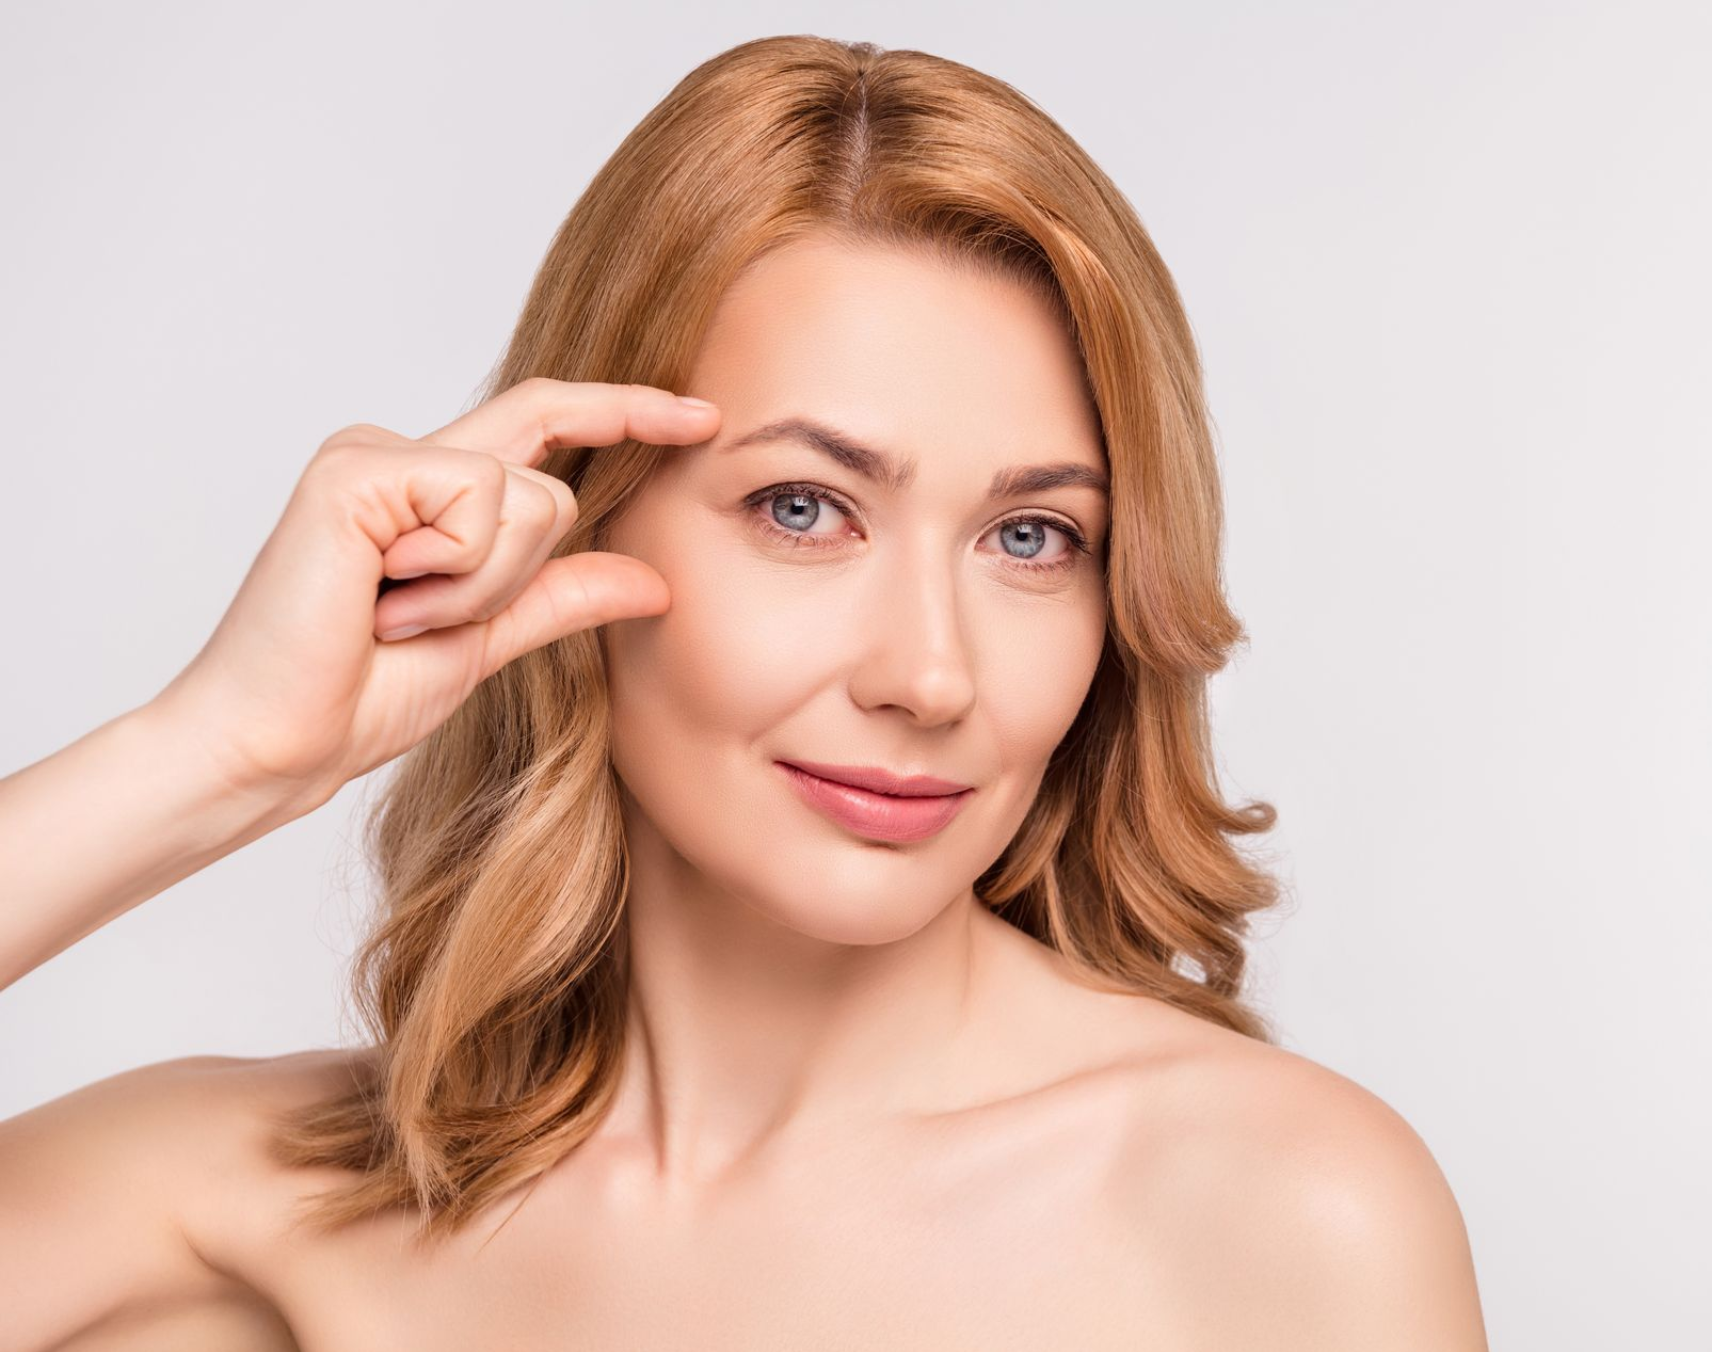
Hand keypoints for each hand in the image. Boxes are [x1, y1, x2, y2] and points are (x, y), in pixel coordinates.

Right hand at [149, 377, 717, 809]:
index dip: (624, 410)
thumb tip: (652, 579)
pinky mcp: (357, 468)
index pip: (546, 424)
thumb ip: (562, 598)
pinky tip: (381, 599)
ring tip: (397, 615)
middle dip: (516, 576)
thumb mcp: (489, 639)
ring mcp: (376, 456)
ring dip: (482, 586)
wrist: (282, 744)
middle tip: (423, 624)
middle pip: (547, 480)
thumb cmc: (360, 697)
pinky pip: (479, 505)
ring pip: (527, 499)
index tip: (702, 414)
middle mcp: (402, 459)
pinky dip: (454, 575)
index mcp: (431, 495)